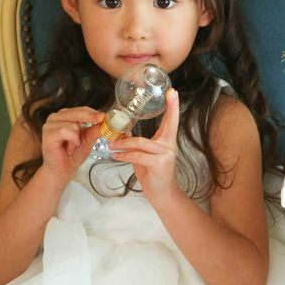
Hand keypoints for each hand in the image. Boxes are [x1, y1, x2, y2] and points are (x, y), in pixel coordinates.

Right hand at [39, 107, 104, 185]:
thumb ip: (94, 130)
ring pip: (72, 123)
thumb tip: (105, 121)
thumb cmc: (73, 155)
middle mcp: (56, 117)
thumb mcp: (88, 140)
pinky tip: (69, 148)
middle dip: (90, 117)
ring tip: (73, 146)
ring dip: (77, 137)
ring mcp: (50, 125)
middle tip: (101, 120)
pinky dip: (71, 140)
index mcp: (65, 116)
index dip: (93, 112)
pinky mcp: (48, 134)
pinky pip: (65, 130)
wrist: (63, 171)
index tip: (104, 116)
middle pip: (76, 112)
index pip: (81, 109)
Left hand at [111, 88, 179, 203]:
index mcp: (167, 140)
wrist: (160, 194)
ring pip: (141, 143)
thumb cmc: (152, 173)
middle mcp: (169, 145)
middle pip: (166, 124)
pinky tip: (115, 156)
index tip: (172, 91)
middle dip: (166, 110)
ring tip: (111, 144)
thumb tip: (121, 135)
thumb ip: (138, 144)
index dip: (173, 105)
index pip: (172, 120)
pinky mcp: (159, 164)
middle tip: (165, 95)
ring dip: (123, 144)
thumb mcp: (145, 155)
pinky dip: (124, 155)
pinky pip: (137, 156)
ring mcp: (166, 155)